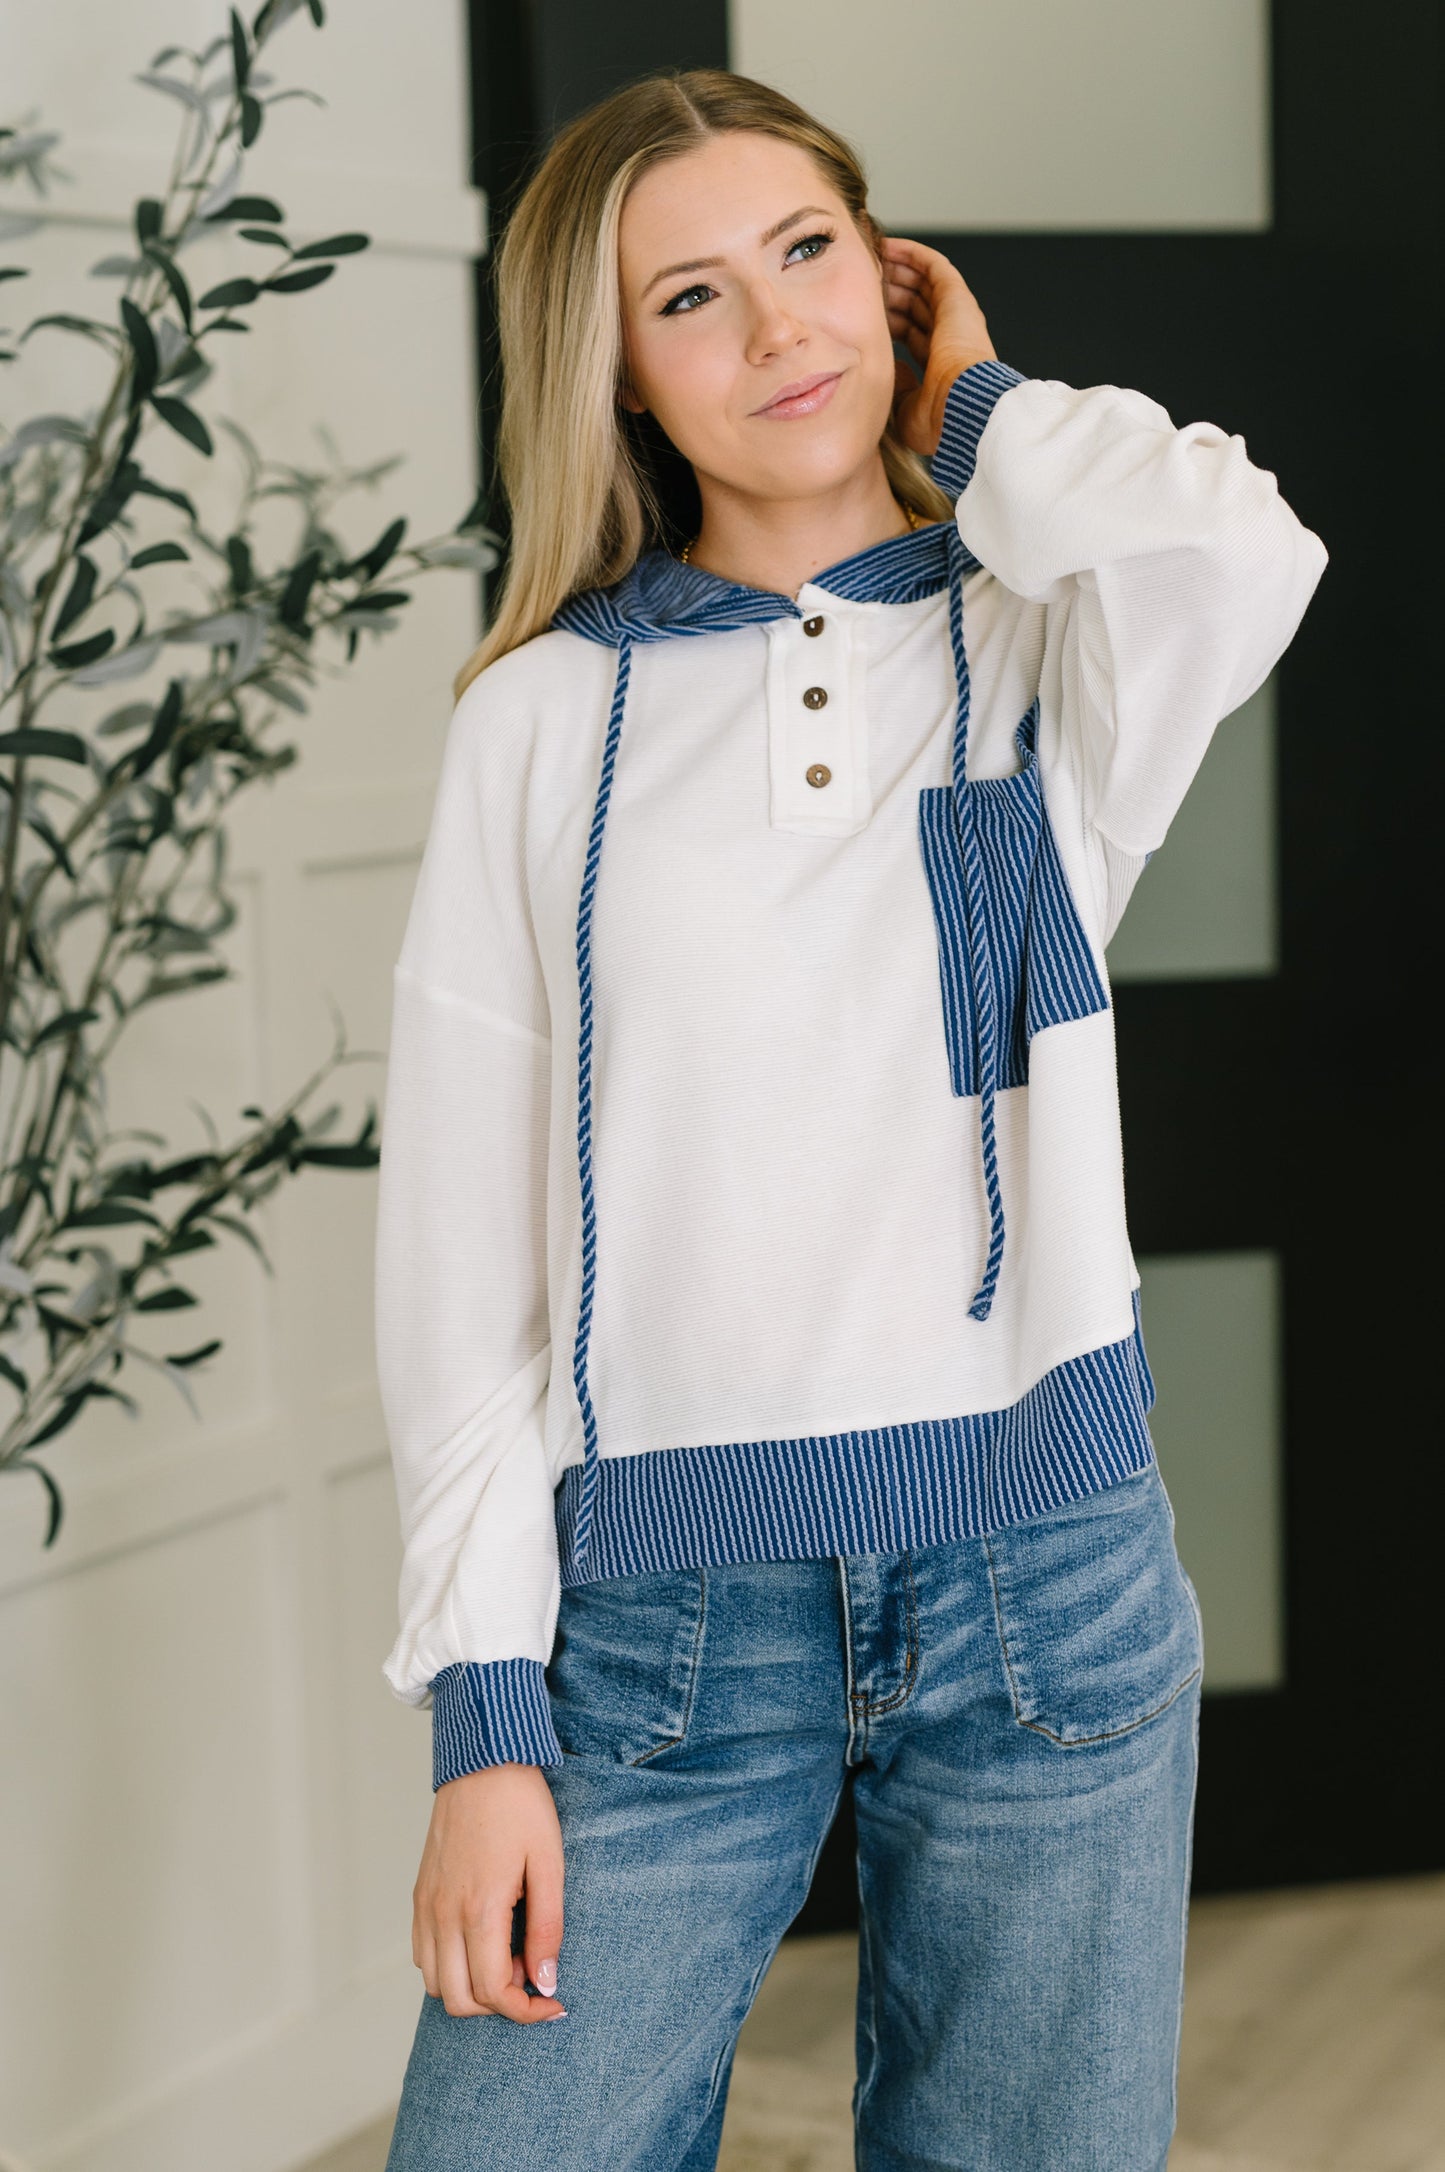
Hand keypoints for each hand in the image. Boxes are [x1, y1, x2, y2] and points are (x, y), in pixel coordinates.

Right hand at [412, 1761, 567, 2021]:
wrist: (482, 1762)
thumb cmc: (520, 1807)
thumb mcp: (549, 1864)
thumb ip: (547, 1928)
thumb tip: (545, 1981)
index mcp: (479, 1909)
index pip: (493, 1992)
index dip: (526, 2011)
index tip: (553, 2002)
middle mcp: (444, 1914)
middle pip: (460, 2001)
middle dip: (499, 2006)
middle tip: (532, 1976)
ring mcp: (426, 1906)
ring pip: (435, 1984)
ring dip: (471, 1989)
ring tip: (509, 1957)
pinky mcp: (419, 1895)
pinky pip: (423, 1955)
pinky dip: (449, 1967)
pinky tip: (481, 1943)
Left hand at [881, 235, 996, 459]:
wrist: (961, 406)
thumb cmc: (938, 418)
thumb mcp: (905, 408)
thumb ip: (896, 385)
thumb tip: (887, 366)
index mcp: (940, 364)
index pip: (910, 332)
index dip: (886, 319)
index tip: (860, 312)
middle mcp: (950, 336)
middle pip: (914, 304)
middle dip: (887, 290)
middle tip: (859, 279)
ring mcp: (955, 315)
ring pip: (921, 282)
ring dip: (896, 268)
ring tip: (869, 256)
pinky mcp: (956, 297)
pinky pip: (932, 265)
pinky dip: (911, 254)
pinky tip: (888, 246)